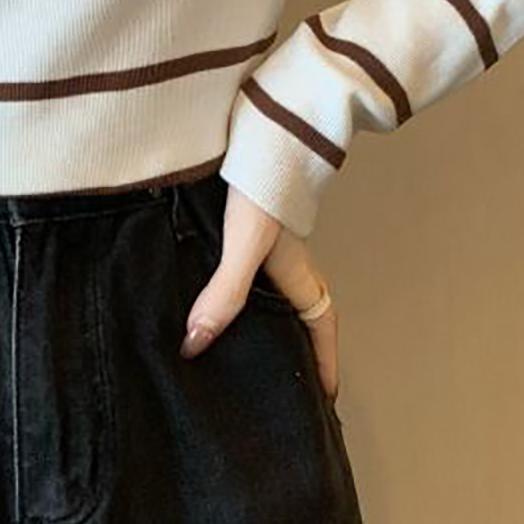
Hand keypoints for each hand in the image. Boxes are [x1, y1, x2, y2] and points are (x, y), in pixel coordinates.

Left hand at [179, 184, 340, 403]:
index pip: (319, 324)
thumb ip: (224, 292)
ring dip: (270, 314)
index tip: (326, 395)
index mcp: (295, 270)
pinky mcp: (245, 220)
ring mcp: (267, 239)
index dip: (324, 360)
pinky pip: (249, 265)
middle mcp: (286, 259)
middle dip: (301, 345)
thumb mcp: (244, 244)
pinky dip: (240, 286)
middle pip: (302, 310)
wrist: (262, 128)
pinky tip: (213, 290)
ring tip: (249, 342)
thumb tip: (196, 342)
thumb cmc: (262, 183)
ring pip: (276, 287)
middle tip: (289, 377)